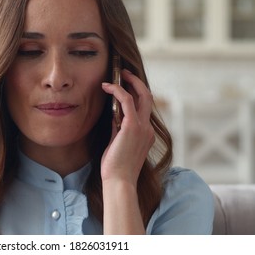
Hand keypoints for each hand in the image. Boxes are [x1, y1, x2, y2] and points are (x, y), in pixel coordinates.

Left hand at [101, 69, 154, 186]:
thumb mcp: (118, 144)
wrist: (119, 180)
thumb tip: (114, 115)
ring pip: (141, 95)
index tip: (126, 86)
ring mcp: (142, 127)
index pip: (145, 108)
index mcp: (146, 133)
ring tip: (116, 76)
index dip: (137, 94)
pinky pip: (127, 101)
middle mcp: (148, 128)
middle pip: (148, 97)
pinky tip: (106, 87)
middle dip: (136, 82)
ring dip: (128, 82)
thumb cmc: (116, 166)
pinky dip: (118, 90)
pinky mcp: (132, 126)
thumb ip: (119, 129)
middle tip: (124, 74)